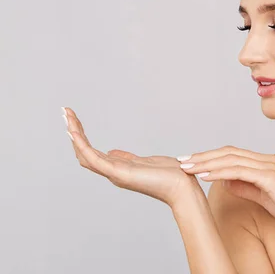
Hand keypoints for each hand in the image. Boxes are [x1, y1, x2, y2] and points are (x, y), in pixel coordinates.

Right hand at [64, 107, 198, 207]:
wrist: (183, 188)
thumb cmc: (170, 176)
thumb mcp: (145, 162)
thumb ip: (126, 158)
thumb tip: (112, 152)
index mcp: (117, 169)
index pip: (92, 153)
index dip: (81, 138)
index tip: (74, 120)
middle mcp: (113, 172)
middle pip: (84, 152)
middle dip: (74, 132)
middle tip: (65, 113)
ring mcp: (114, 174)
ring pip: (86, 154)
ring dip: (75, 134)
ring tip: (67, 116)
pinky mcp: (120, 173)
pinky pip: (94, 159)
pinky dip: (82, 145)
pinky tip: (74, 132)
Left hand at [177, 145, 274, 233]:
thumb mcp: (265, 197)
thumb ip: (246, 187)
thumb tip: (226, 181)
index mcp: (267, 163)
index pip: (233, 155)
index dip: (211, 157)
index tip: (193, 163)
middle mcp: (267, 160)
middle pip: (228, 152)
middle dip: (203, 156)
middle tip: (182, 160)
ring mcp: (269, 167)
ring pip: (231, 159)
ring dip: (206, 163)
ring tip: (187, 167)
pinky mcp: (270, 177)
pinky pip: (239, 171)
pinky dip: (219, 172)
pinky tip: (204, 176)